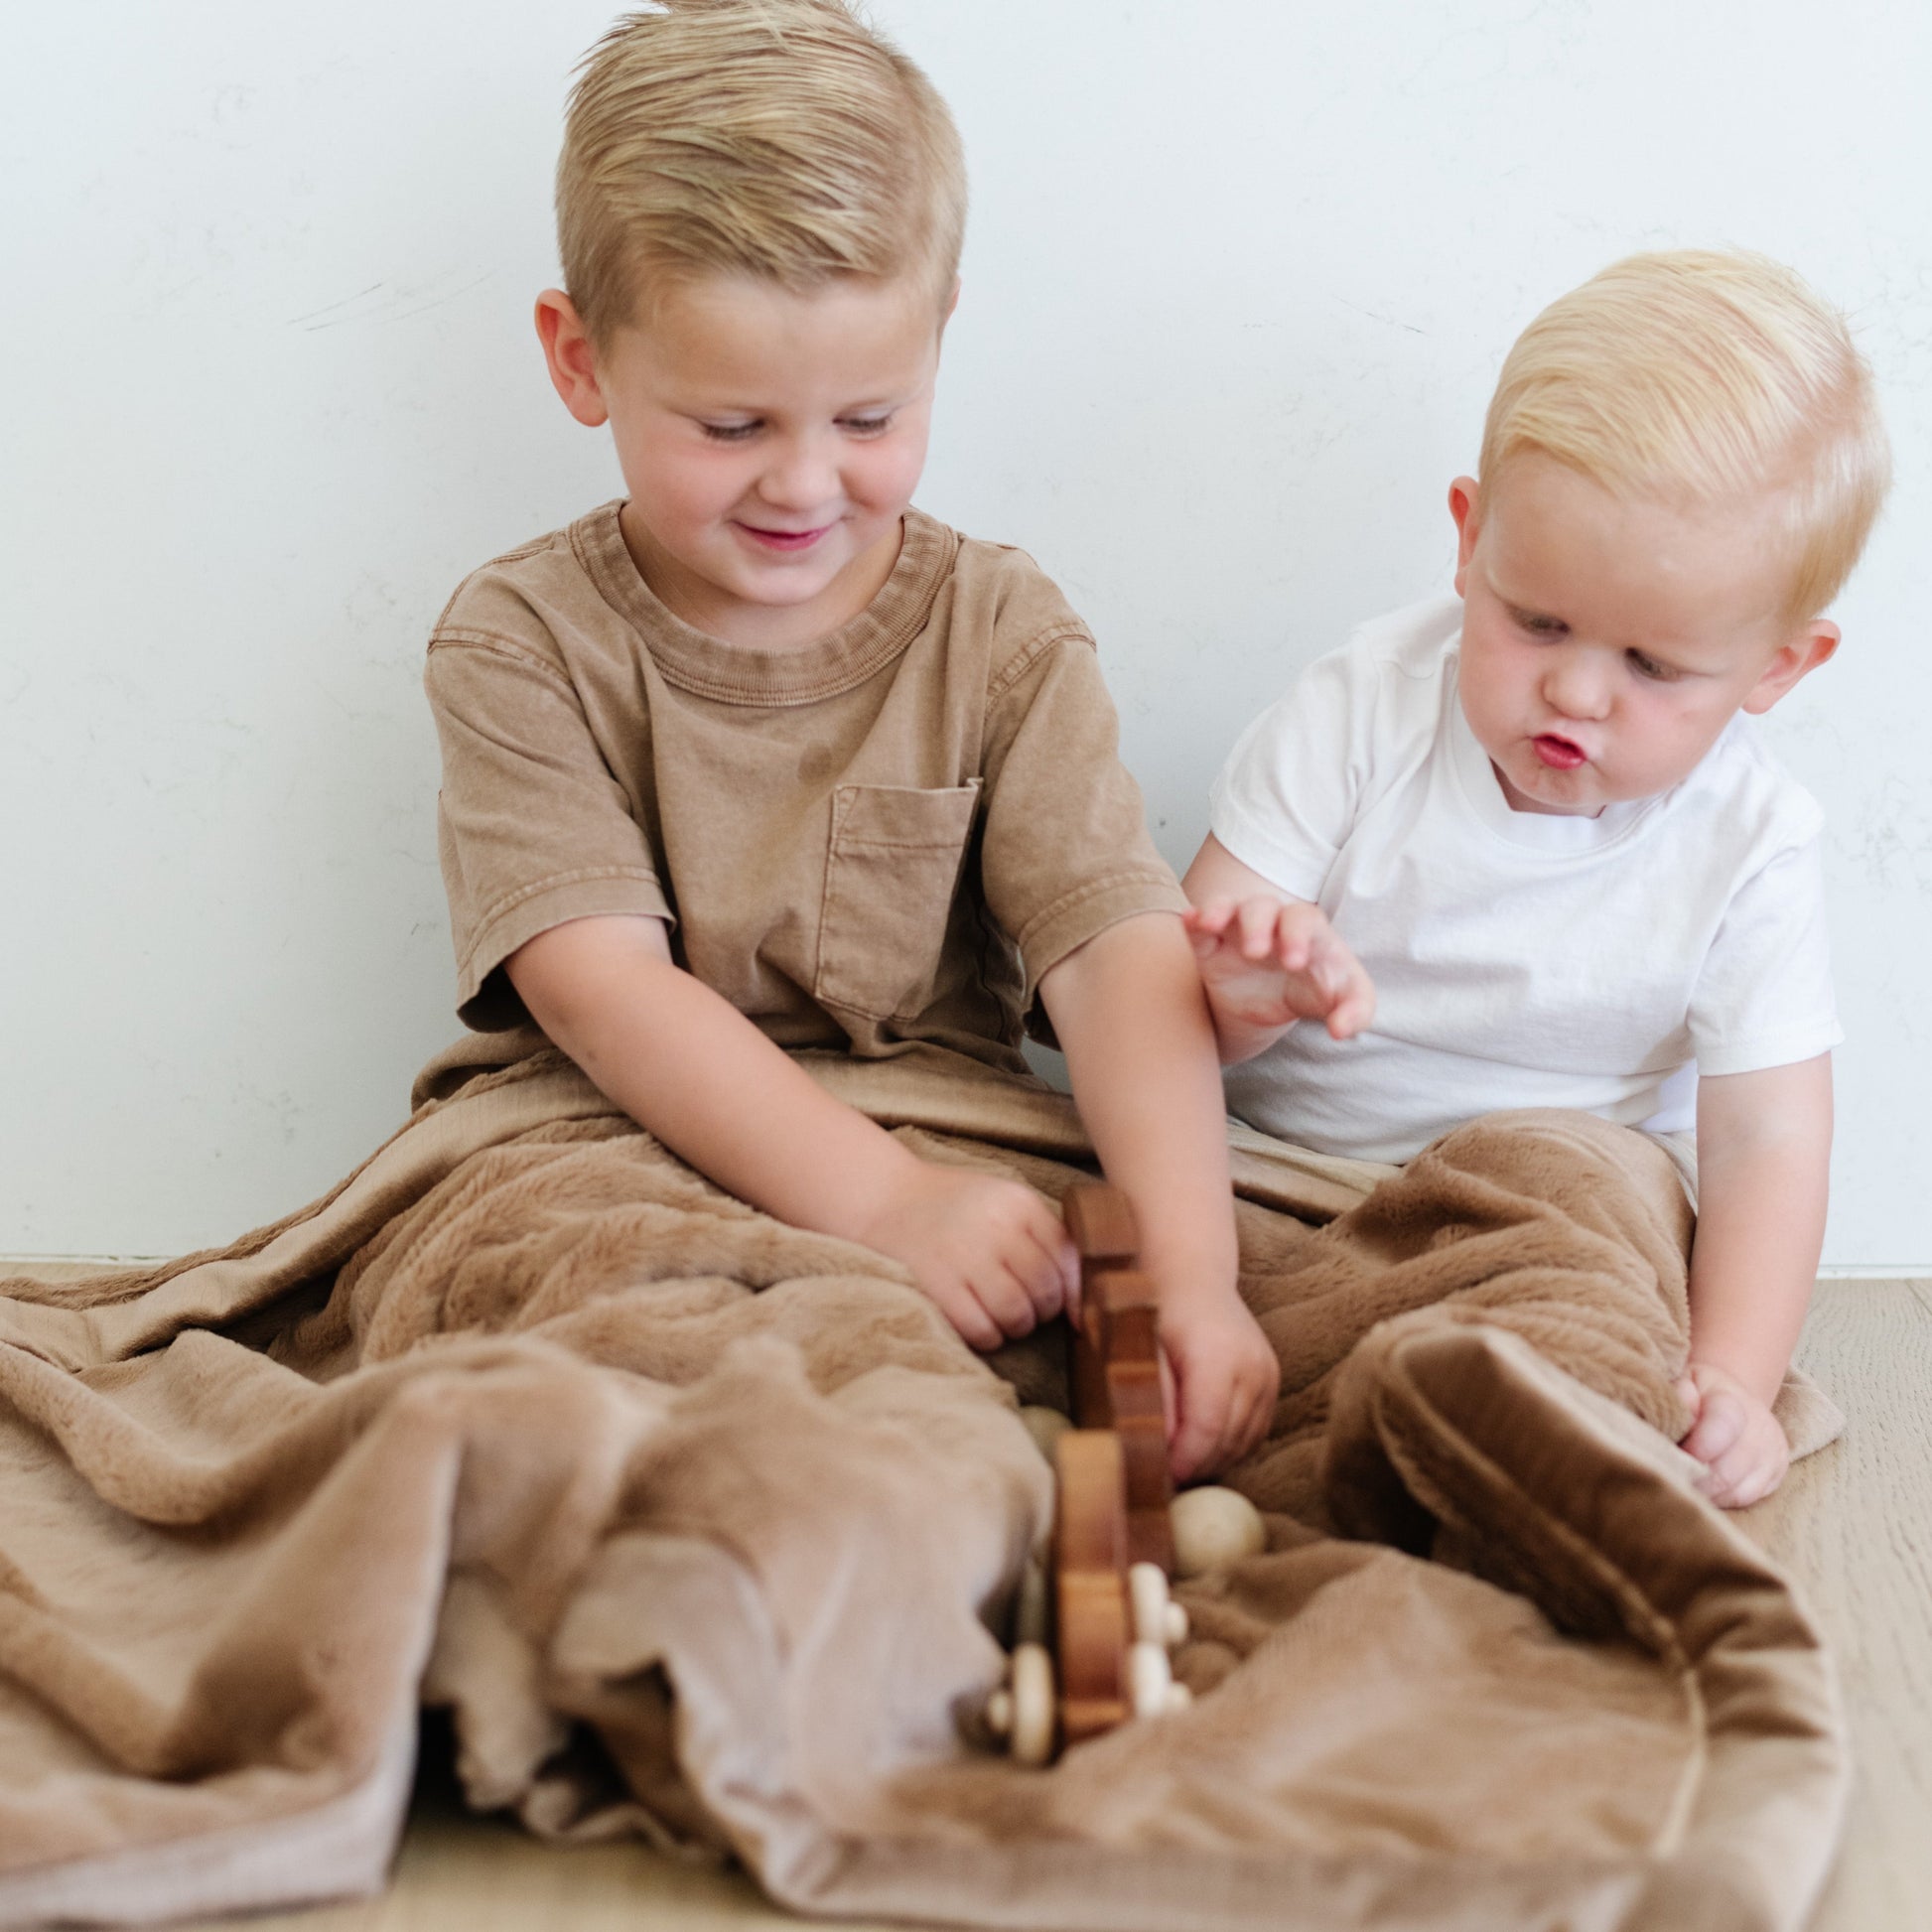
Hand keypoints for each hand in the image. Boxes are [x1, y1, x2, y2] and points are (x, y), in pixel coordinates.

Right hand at [857, 1158, 1078, 1351]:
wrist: (883, 1197)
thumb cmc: (954, 1206)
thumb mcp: (1003, 1201)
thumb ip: (1043, 1235)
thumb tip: (1082, 1297)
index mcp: (1019, 1202)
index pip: (1069, 1258)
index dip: (1074, 1292)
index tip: (1070, 1310)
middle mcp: (996, 1226)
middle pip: (1046, 1290)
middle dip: (1043, 1310)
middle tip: (1028, 1310)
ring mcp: (965, 1254)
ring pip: (1017, 1313)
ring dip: (1017, 1326)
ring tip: (1005, 1318)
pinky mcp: (936, 1283)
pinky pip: (981, 1328)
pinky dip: (989, 1337)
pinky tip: (982, 1326)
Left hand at [1157, 1290, 1279, 1480]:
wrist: (1194, 1279)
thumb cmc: (1158, 1313)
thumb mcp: (1144, 1352)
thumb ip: (1155, 1400)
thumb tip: (1159, 1450)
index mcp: (1217, 1356)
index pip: (1208, 1427)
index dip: (1186, 1459)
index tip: (1164, 1474)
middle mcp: (1250, 1366)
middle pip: (1229, 1439)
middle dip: (1199, 1465)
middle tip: (1168, 1478)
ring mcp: (1267, 1374)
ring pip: (1246, 1440)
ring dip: (1216, 1460)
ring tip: (1184, 1464)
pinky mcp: (1273, 1380)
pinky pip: (1257, 1430)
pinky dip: (1233, 1445)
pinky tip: (1206, 1446)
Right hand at [1181, 897, 1373, 1041]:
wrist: (1272, 1004)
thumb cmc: (1313, 992)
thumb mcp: (1343, 1000)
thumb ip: (1355, 1012)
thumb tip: (1341, 1030)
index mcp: (1308, 930)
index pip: (1303, 919)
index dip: (1297, 936)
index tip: (1293, 963)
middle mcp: (1272, 922)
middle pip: (1264, 906)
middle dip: (1259, 924)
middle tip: (1256, 953)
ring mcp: (1239, 928)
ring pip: (1230, 906)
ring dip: (1221, 911)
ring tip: (1212, 925)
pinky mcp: (1210, 942)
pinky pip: (1200, 920)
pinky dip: (1195, 917)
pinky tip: (1191, 921)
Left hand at [1675, 1361, 1789, 1507]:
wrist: (1734, 1398)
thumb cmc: (1699, 1393)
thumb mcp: (1684, 1382)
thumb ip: (1680, 1395)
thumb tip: (1683, 1416)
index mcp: (1732, 1400)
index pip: (1722, 1427)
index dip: (1696, 1448)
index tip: (1669, 1455)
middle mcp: (1760, 1427)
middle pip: (1726, 1470)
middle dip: (1693, 1478)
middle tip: (1668, 1479)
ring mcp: (1772, 1452)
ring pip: (1737, 1490)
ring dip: (1706, 1494)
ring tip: (1683, 1486)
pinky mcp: (1777, 1473)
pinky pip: (1747, 1498)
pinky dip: (1721, 1500)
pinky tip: (1703, 1492)